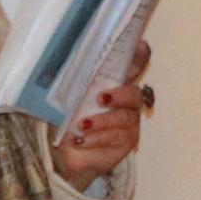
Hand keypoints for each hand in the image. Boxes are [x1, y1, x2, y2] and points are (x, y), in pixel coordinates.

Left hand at [54, 45, 151, 186]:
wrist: (63, 154)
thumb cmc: (65, 120)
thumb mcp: (62, 98)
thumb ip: (69, 82)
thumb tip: (59, 62)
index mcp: (111, 83)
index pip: (131, 66)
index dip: (139, 56)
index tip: (141, 45)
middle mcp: (124, 101)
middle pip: (134, 93)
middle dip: (120, 95)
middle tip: (101, 98)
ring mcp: (128, 122)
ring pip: (124, 118)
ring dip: (101, 121)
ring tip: (80, 125)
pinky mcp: (127, 141)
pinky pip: (117, 137)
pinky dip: (96, 137)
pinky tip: (80, 140)